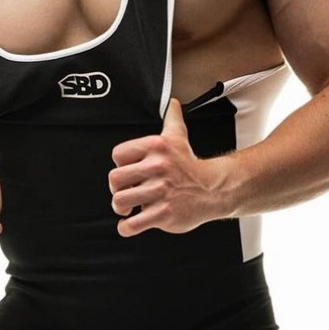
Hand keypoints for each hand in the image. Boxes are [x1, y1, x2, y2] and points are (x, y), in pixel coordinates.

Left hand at [109, 98, 222, 236]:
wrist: (214, 190)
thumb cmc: (190, 166)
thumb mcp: (179, 138)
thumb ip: (172, 119)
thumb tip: (173, 102)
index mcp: (156, 147)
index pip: (118, 155)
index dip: (121, 165)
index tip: (129, 171)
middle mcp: (157, 168)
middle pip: (114, 179)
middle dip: (117, 188)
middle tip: (127, 192)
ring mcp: (160, 192)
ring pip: (120, 201)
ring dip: (120, 207)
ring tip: (129, 207)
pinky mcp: (163, 214)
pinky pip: (133, 224)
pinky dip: (126, 227)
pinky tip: (131, 223)